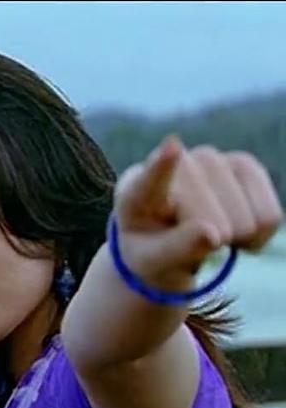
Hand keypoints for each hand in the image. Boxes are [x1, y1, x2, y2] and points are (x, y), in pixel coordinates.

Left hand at [113, 135, 282, 291]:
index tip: (172, 149)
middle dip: (208, 243)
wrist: (165, 232)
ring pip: (246, 220)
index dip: (163, 165)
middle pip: (212, 221)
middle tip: (188, 240)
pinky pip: (270, 216)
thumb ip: (177, 248)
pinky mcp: (243, 165)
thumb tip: (212, 235)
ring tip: (208, 232)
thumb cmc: (152, 246)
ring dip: (235, 239)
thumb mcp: (153, 258)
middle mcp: (176, 166)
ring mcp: (211, 160)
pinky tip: (235, 229)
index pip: (152, 179)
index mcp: (138, 192)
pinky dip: (259, 235)